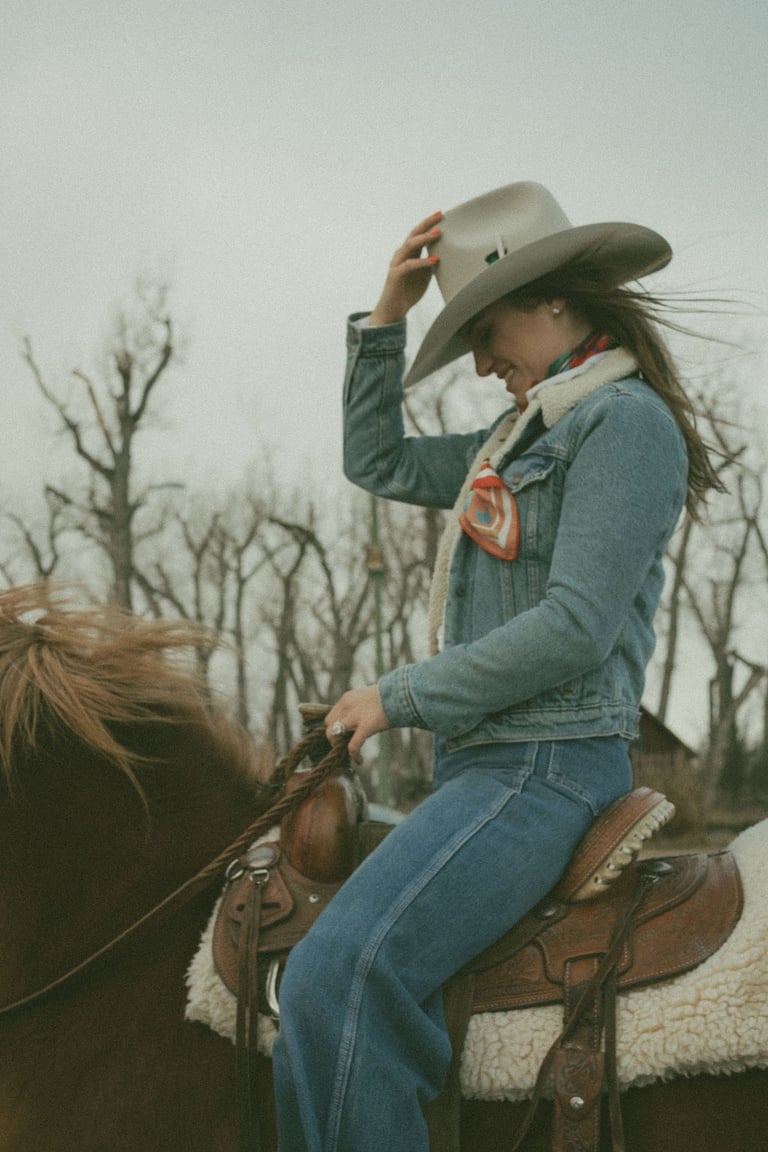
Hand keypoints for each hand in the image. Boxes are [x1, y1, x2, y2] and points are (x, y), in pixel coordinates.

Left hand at [325, 685, 390, 762]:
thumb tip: (358, 723)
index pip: (331, 715)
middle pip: (328, 724)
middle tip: (345, 744)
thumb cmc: (390, 697)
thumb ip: (359, 709)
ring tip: (349, 752)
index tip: (343, 735)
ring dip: (338, 746)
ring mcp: (355, 716)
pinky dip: (354, 755)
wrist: (401, 693)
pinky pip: (353, 745)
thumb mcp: (368, 699)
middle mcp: (347, 706)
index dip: (335, 727)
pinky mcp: (365, 726)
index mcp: (347, 698)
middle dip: (334, 736)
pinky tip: (360, 760)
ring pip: (333, 734)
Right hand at [368, 211, 442, 326]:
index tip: (442, 215)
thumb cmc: (408, 292)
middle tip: (440, 216)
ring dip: (424, 239)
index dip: (429, 224)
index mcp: (409, 254)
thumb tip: (446, 255)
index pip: (418, 234)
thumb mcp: (425, 276)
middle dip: (426, 224)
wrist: (393, 311)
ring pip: (409, 246)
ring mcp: (397, 264)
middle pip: (413, 234)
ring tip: (437, 234)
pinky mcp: (395, 275)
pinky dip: (422, 262)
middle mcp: (401, 255)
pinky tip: (434, 260)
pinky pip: (409, 265)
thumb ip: (431, 264)